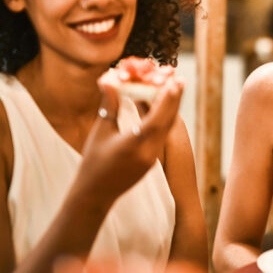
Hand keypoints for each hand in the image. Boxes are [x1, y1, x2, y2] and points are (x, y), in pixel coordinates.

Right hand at [72, 77, 183, 204]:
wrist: (95, 194)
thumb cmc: (93, 162)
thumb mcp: (100, 132)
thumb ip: (109, 105)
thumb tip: (110, 78)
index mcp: (134, 146)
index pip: (156, 120)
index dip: (166, 100)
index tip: (174, 83)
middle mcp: (148, 153)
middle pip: (167, 122)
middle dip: (174, 99)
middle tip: (179, 79)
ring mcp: (153, 157)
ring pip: (166, 128)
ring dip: (171, 108)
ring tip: (175, 88)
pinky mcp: (152, 159)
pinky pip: (161, 135)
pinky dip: (163, 119)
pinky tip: (163, 106)